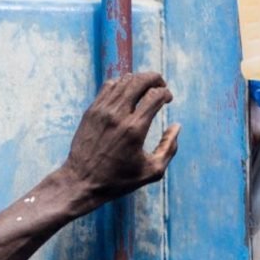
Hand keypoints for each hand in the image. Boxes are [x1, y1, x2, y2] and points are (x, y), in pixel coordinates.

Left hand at [60, 70, 179, 200]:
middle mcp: (118, 115)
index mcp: (135, 129)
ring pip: (123, 80)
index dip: (166, 93)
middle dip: (155, 78)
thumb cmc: (119, 180)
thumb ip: (169, 148)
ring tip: (146, 88)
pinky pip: (108, 86)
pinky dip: (122, 84)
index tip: (169, 99)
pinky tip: (128, 93)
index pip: (154, 96)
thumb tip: (176, 127)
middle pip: (139, 81)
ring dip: (138, 80)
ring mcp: (102, 110)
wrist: (82, 180)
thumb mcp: (153, 171)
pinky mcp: (92, 110)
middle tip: (161, 85)